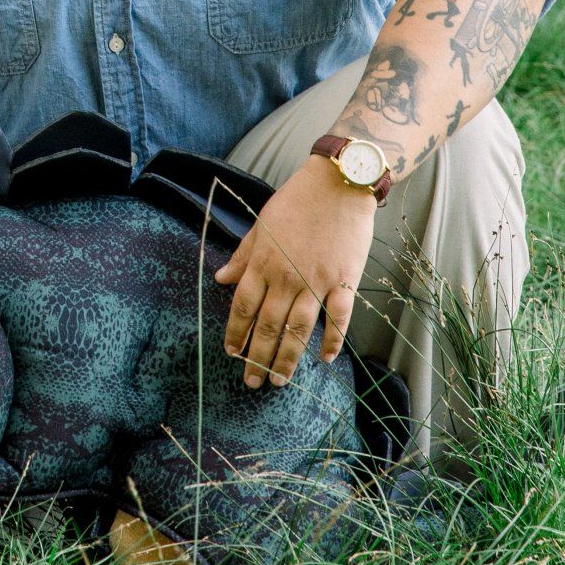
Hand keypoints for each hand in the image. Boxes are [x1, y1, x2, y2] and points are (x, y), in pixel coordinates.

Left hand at [213, 157, 377, 389]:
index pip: (243, 306)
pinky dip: (333, 340)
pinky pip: (338, 318)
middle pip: (269, 325)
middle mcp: (287, 276)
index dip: (236, 332)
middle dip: (258, 357)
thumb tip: (220, 278)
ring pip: (299, 329)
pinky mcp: (345, 280)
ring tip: (280, 381)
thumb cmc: (297, 201)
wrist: (338, 183)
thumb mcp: (262, 224)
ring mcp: (317, 281)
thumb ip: (243, 255)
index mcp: (263, 262)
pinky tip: (326, 358)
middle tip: (253, 381)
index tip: (232, 352)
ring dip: (288, 358)